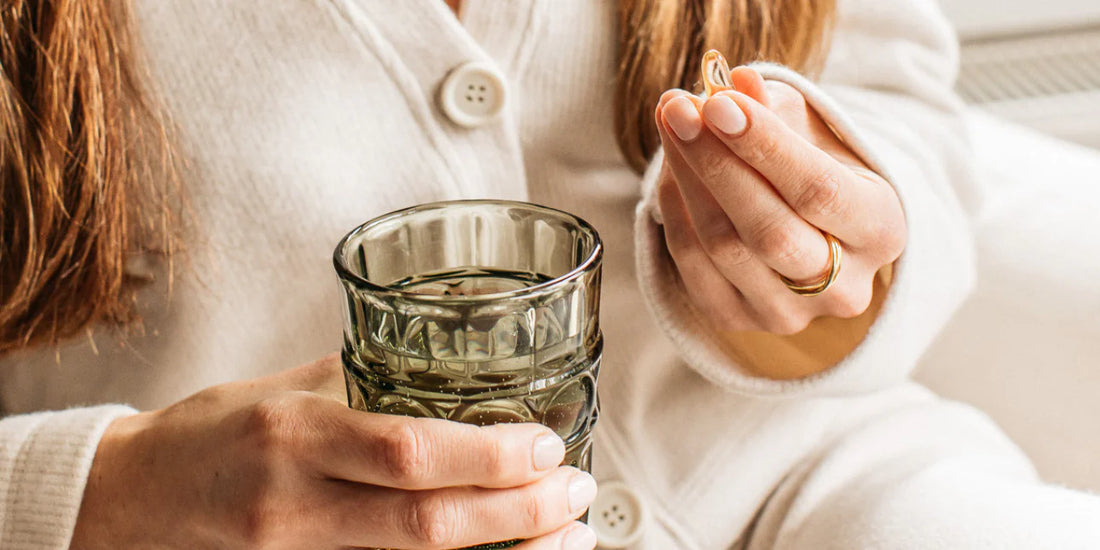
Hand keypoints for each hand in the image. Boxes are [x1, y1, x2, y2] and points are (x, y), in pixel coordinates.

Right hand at [72, 354, 597, 549]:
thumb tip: (441, 367)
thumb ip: (362, 381)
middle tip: (577, 496)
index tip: (546, 447)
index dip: (489, 456)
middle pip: (426, 525)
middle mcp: (296, 503)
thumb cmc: (205, 434)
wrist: (122, 501)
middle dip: (518, 514)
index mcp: (295, 432)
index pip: (408, 451)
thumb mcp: (278, 388)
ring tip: (566, 542)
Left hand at [654, 67, 905, 335]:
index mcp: (882, 231)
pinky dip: (675, 216)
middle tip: (678, 109)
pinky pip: (695, 271)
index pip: (818, 191)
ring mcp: (792, 315)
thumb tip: (736, 83)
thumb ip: (777, 108)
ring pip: (726, 250)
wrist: (810, 230)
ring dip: (687, 181)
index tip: (717, 103)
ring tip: (671, 126)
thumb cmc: (815, 167)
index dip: (764, 147)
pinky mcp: (741, 323)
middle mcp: (844, 287)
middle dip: (716, 164)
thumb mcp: (811, 131)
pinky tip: (670, 174)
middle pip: (769, 231)